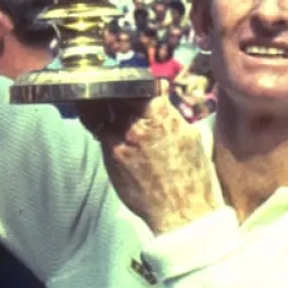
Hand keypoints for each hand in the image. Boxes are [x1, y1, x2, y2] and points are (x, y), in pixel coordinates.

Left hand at [79, 83, 220, 233]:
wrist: (182, 211)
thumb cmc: (192, 175)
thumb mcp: (190, 135)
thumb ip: (169, 113)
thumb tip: (159, 92)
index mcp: (161, 115)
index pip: (139, 83)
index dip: (131, 77)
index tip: (128, 76)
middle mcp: (137, 124)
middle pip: (114, 93)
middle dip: (110, 86)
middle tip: (106, 82)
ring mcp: (120, 140)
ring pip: (100, 110)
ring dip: (98, 102)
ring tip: (95, 97)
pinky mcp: (110, 157)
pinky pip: (99, 131)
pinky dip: (99, 123)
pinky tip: (101, 121)